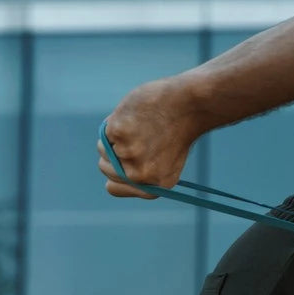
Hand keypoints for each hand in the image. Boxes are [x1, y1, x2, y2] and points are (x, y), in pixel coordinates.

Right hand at [96, 76, 202, 198]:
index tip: (120, 161)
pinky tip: (137, 117)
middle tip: (134, 137)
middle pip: (104, 167)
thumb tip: (116, 169)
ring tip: (139, 126)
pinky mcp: (119, 133)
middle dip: (112, 153)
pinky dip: (117, 121)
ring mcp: (128, 154)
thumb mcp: (167, 161)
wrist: (191, 106)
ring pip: (103, 148)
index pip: (113, 188)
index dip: (114, 174)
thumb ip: (144, 170)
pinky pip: (106, 131)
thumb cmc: (179, 129)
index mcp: (155, 185)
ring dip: (115, 136)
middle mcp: (140, 175)